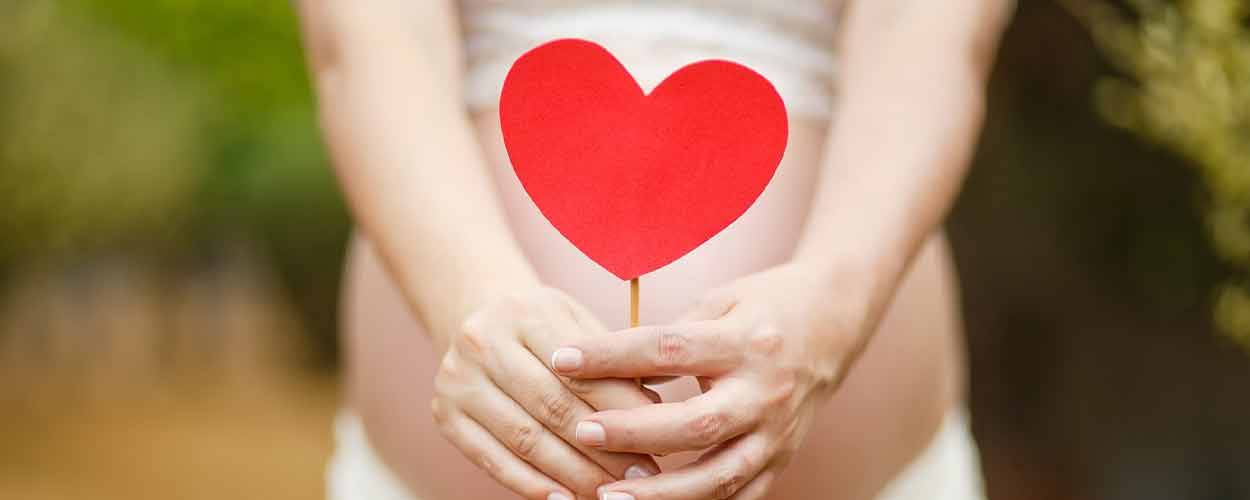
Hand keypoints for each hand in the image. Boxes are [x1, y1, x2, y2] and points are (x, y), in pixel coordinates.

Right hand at [432, 285, 661, 499]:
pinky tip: (565, 499)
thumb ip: (612, 363)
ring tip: (611, 492)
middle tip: (642, 475)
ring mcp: (458, 380)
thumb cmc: (544, 328)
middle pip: (553, 407)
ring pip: (526, 439)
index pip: (581, 370)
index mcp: (525, 312)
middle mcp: (483, 342)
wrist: (476, 316)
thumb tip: (653, 414)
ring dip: (574, 473)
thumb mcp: (577, 324)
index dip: (622, 408)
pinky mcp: (445, 415)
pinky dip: (532, 485)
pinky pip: (494, 459)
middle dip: (603, 448)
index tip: (659, 438)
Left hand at [550, 262, 877, 499]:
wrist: (835, 321)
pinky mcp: (781, 459)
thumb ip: (668, 338)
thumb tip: (602, 367)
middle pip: (696, 422)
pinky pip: (739, 497)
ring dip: (662, 493)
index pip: (668, 349)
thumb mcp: (718, 302)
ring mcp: (778, 432)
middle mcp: (766, 391)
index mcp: (746, 341)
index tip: (562, 359)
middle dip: (634, 432)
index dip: (611, 356)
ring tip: (607, 497)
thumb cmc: (763, 305)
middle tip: (581, 431)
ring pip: (719, 476)